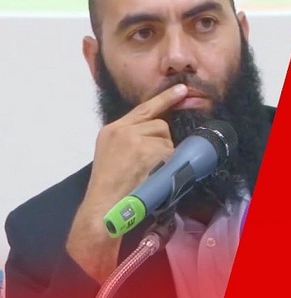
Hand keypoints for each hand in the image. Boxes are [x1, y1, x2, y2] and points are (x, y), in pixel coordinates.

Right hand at [66, 84, 187, 282]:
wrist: (102, 207)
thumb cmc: (111, 189)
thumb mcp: (113, 156)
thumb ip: (131, 141)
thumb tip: (160, 135)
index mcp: (112, 130)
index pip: (143, 109)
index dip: (165, 99)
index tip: (182, 90)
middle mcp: (122, 130)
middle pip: (160, 125)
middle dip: (164, 142)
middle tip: (153, 163)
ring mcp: (133, 138)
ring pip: (166, 138)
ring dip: (165, 154)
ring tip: (149, 171)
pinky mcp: (144, 149)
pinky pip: (168, 151)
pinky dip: (166, 163)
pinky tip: (152, 174)